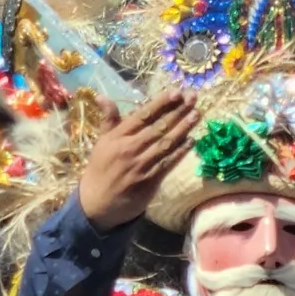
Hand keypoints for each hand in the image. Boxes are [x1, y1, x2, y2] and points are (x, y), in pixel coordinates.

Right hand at [78, 90, 200, 231]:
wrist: (97, 203)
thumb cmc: (101, 169)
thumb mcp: (101, 142)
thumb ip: (108, 119)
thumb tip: (101, 96)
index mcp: (118, 137)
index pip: (143, 115)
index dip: (161, 103)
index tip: (176, 92)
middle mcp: (130, 148)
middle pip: (158, 127)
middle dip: (178, 111)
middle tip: (193, 97)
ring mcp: (141, 165)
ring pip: (166, 143)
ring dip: (183, 128)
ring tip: (197, 114)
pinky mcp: (150, 181)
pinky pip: (168, 163)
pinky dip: (180, 152)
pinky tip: (192, 141)